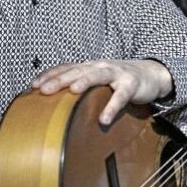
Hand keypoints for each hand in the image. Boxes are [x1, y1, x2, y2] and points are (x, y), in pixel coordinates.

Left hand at [32, 59, 174, 124]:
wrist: (152, 74)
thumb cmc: (121, 80)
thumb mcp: (99, 79)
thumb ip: (83, 84)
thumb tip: (57, 101)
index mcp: (90, 66)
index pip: (67, 68)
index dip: (50, 75)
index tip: (33, 85)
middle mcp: (100, 67)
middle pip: (77, 71)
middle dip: (59, 79)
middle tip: (43, 89)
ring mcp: (117, 74)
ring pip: (98, 76)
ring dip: (84, 82)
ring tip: (72, 92)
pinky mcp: (132, 84)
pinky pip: (121, 96)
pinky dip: (112, 107)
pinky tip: (103, 119)